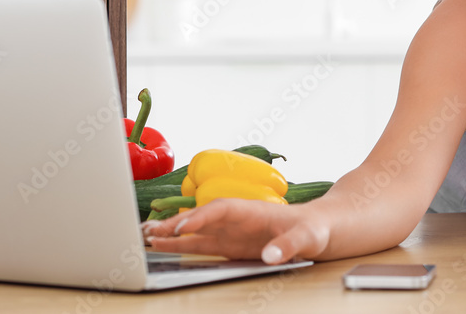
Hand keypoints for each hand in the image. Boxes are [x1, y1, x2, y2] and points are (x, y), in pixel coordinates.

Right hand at [141, 198, 330, 264]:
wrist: (318, 229)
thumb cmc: (314, 228)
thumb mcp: (308, 236)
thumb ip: (288, 245)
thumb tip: (270, 255)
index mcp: (252, 210)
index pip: (220, 209)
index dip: (200, 216)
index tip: (181, 226)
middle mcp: (237, 219)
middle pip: (201, 218)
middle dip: (176, 223)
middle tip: (151, 231)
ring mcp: (231, 231)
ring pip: (195, 231)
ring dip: (172, 234)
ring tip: (147, 238)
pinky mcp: (230, 244)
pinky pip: (201, 244)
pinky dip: (181, 245)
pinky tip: (163, 246)